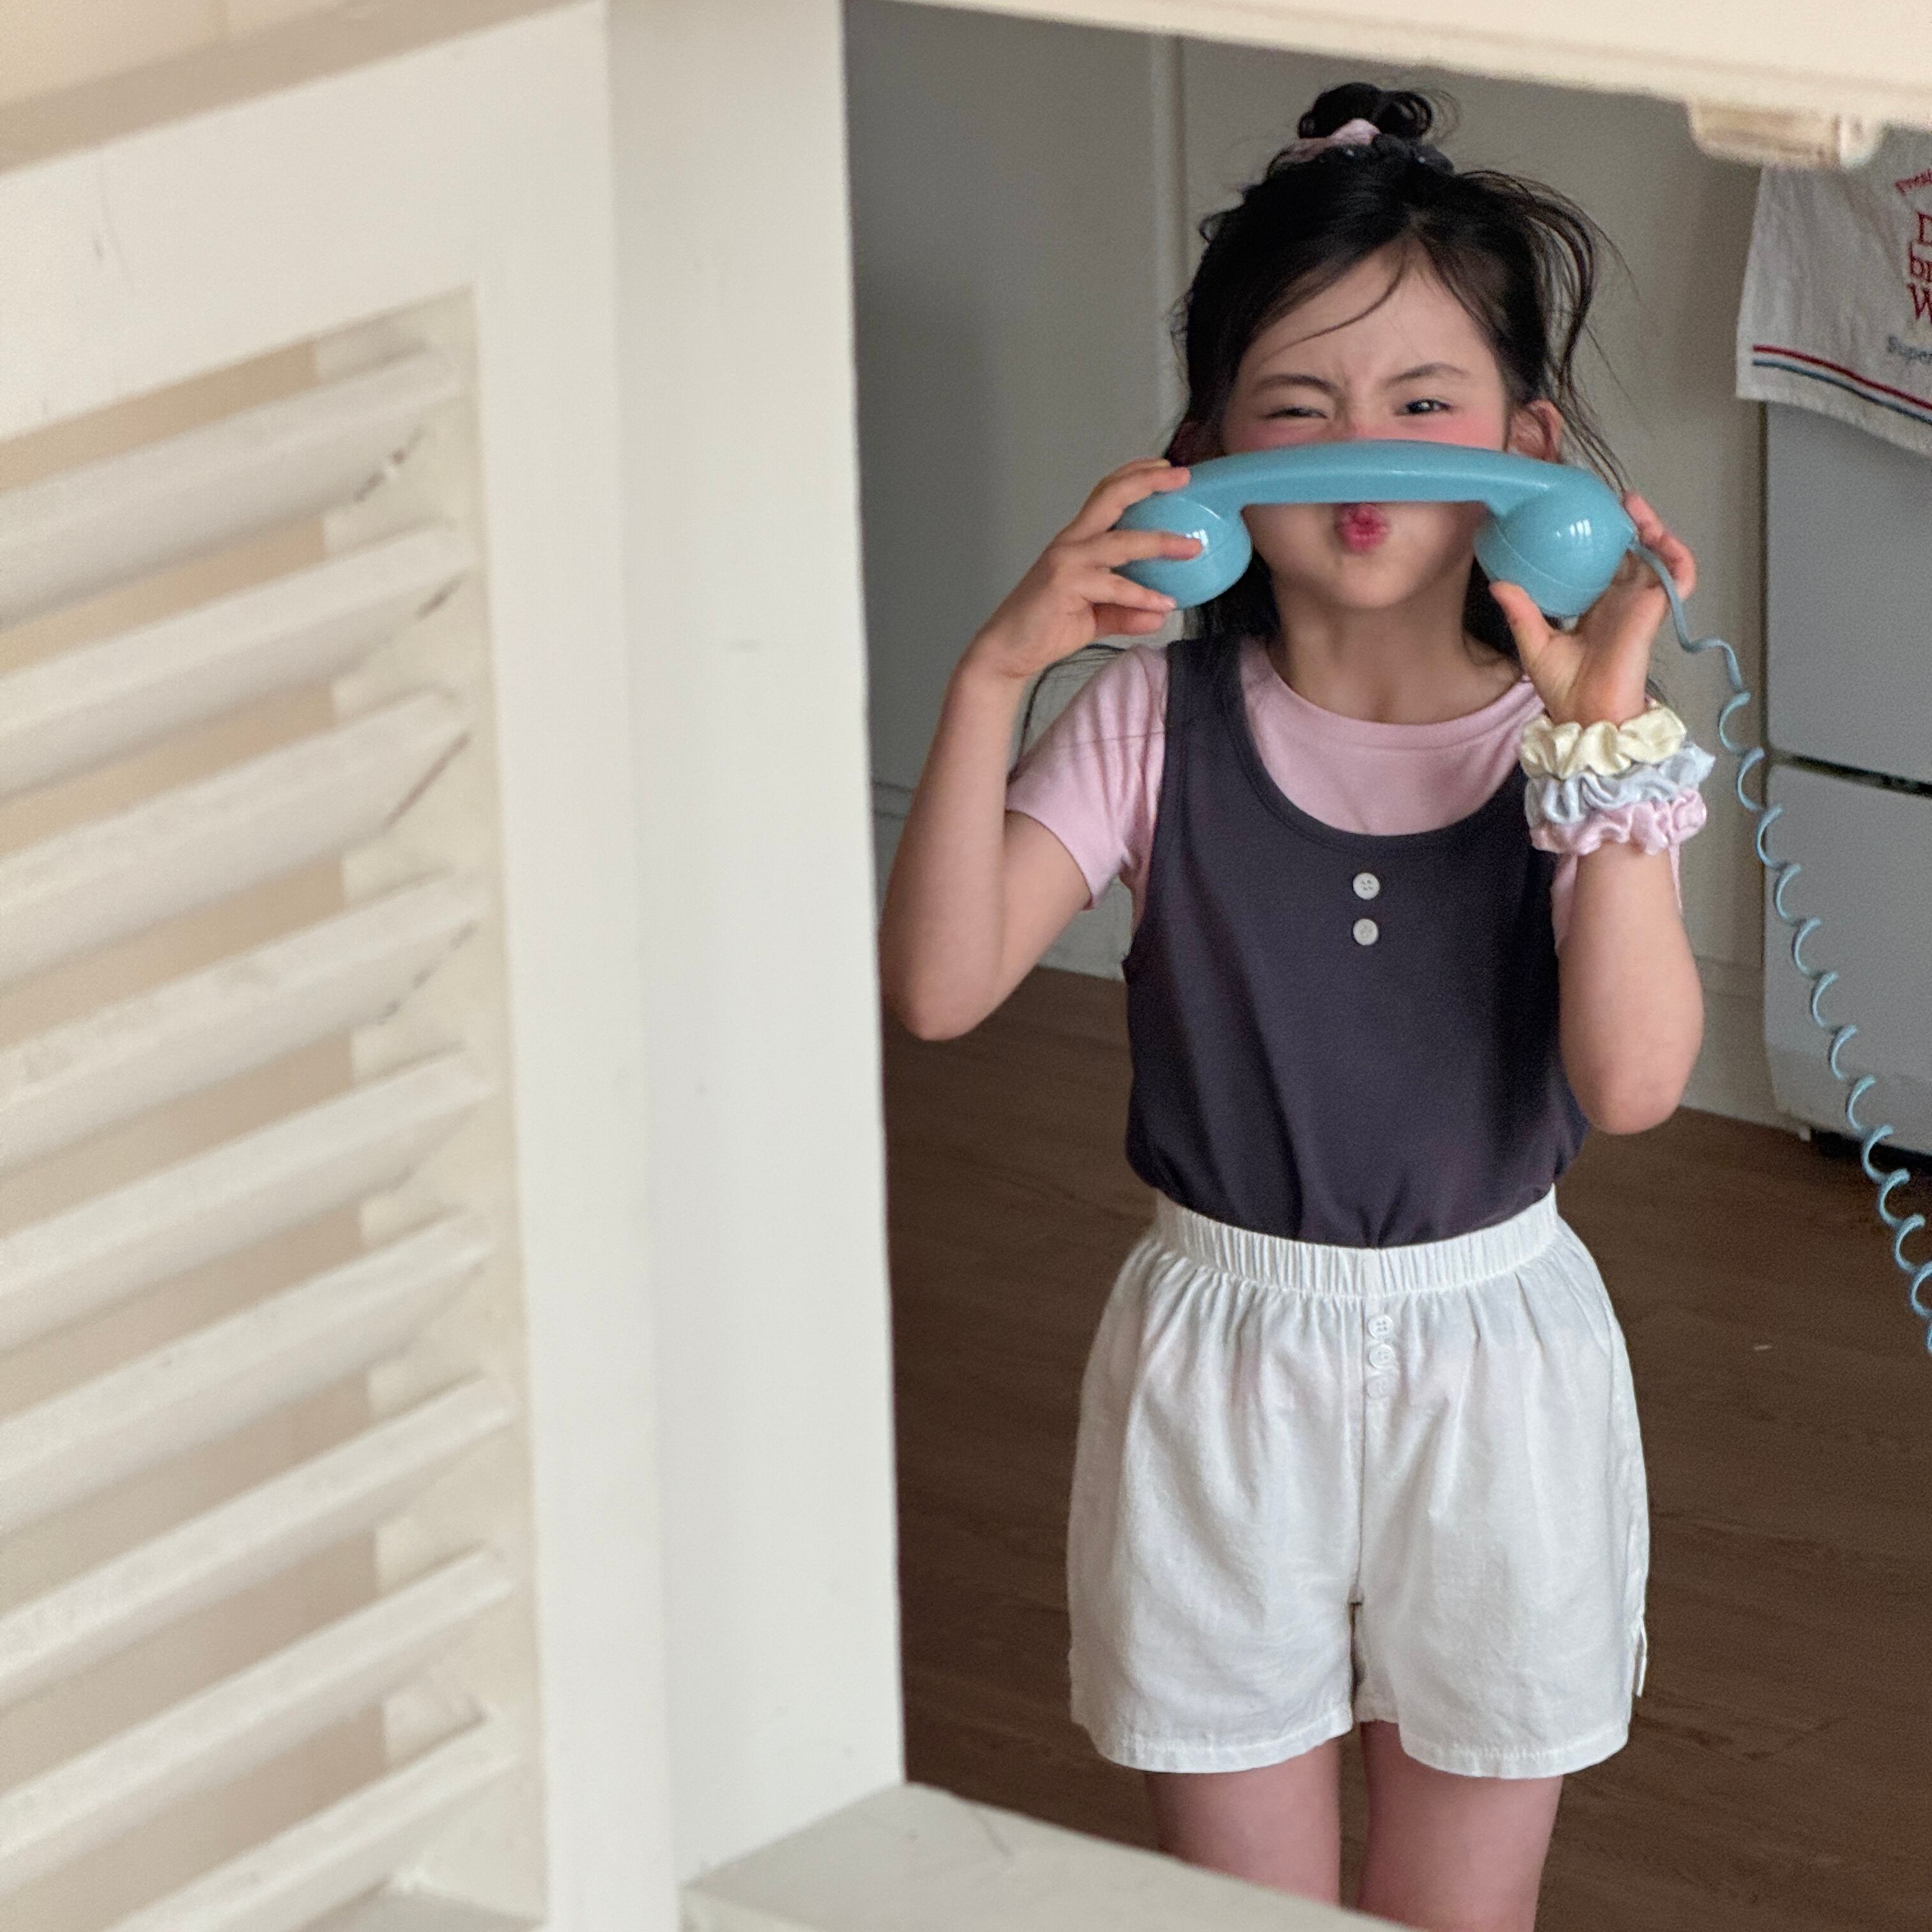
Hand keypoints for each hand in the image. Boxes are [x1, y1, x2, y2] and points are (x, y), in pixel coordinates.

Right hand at [963, 459, 1200, 686]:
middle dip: (1149, 481)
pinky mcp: (1063, 584)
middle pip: (1111, 496)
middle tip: (1183, 476)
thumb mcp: (1096, 617)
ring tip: (1192, 548)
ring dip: (1160, 542)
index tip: (1166, 466)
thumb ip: (1127, 611)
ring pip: (1120, 542)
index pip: (1106, 494)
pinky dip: (1142, 595)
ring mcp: (1065, 560)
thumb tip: (1160, 613)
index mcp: (1076, 541)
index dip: (1135, 474)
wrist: (1007, 652)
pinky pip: (1113, 586)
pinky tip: (1163, 605)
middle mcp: (1070, 542)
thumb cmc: (1045, 628)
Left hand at [1487, 493, 1693, 726]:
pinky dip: (1678, 558)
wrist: (1586, 714)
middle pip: (1635, 555)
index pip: (1606, 566)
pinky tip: (1664, 538)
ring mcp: (1640, 606)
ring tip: (1637, 508)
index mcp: (1598, 609)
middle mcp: (1621, 604)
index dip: (1603, 541)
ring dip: (1654, 531)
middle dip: (1631, 526)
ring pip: (1658, 559)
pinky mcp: (1654, 612)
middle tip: (1617, 502)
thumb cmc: (1565, 690)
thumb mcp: (1535, 643)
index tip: (1589, 517)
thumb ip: (1521, 611)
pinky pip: (1679, 580)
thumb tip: (1498, 583)